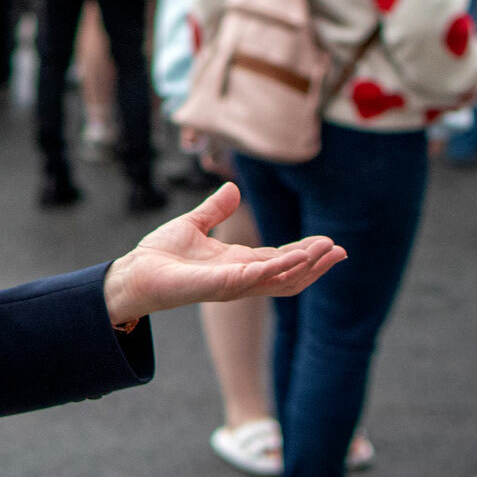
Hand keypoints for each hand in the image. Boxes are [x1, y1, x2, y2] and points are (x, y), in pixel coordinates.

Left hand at [104, 183, 344, 325]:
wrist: (135, 271)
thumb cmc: (160, 254)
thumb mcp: (193, 224)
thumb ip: (215, 210)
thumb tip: (233, 190)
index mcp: (238, 263)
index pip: (280, 259)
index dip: (305, 252)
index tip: (330, 243)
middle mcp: (241, 277)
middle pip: (288, 275)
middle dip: (316, 264)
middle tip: (341, 251)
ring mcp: (232, 284)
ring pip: (279, 280)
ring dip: (305, 266)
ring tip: (329, 252)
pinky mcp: (219, 286)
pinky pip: (255, 278)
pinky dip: (278, 269)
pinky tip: (297, 258)